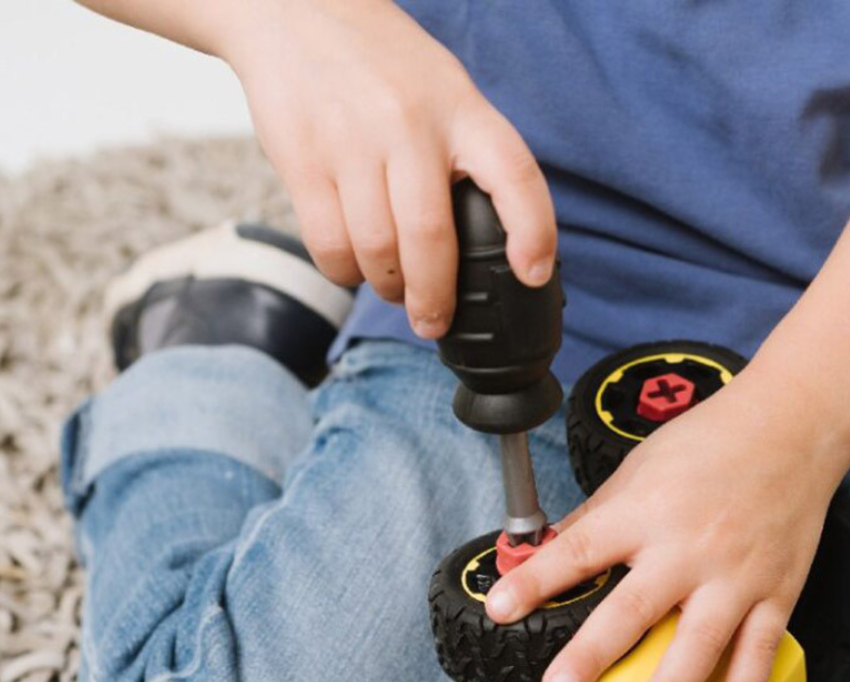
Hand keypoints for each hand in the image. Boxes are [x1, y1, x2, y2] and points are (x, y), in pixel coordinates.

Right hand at [224, 0, 555, 337]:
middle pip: (430, 239)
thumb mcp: (442, 90)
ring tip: (392, 287)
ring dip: (388, 288)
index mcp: (460, 108)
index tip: (532, 274)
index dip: (532, 231)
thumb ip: (466, 154)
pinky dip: (346, 273)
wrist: (290, 11)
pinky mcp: (303, 162)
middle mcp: (409, 124)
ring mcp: (352, 143)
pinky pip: (330, 247)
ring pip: (377, 253)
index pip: (514, 173)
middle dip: (434, 298)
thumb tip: (492, 243)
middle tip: (434, 322)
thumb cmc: (377, 64)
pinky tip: (354, 266)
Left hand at [485, 351, 846, 681]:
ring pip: (698, 643)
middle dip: (592, 655)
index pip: (579, 551)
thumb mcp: (637, 469)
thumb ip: (595, 517)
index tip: (502, 608)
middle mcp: (687, 547)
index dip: (536, 582)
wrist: (791, 427)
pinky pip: (757, 652)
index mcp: (644, 512)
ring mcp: (733, 575)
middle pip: (632, 609)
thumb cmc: (712, 443)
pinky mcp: (774, 593)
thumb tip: (548, 551)